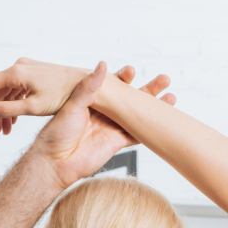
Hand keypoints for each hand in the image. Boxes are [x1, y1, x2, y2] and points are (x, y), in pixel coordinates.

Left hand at [0, 61, 175, 188]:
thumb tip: (103, 65)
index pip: (114, 84)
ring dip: (154, 107)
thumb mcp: (72, 105)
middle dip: (148, 88)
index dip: (125, 77)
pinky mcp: (117, 143)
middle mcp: (105, 111)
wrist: (55, 162)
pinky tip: (165, 123)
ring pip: (138, 115)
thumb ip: (89, 87)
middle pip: (131, 97)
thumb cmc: (56, 133)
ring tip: (171, 97)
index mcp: (93, 98)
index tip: (132, 71)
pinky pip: (137, 135)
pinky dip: (150, 129)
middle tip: (164, 79)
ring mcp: (113, 127)